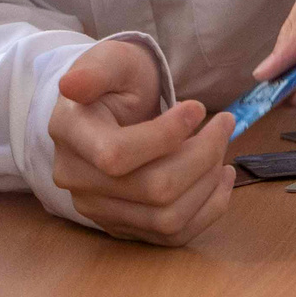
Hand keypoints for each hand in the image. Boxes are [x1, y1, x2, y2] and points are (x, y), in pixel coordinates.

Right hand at [48, 38, 233, 245]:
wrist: (112, 107)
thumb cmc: (117, 80)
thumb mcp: (111, 61)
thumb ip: (96, 70)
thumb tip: (71, 85)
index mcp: (70, 134)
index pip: (118, 156)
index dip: (168, 135)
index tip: (198, 107)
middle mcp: (78, 180)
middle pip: (153, 190)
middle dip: (202, 155)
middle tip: (224, 124)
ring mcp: (99, 209)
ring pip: (168, 218)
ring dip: (208, 184)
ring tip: (222, 150)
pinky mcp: (125, 226)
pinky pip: (173, 235)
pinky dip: (209, 208)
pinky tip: (222, 178)